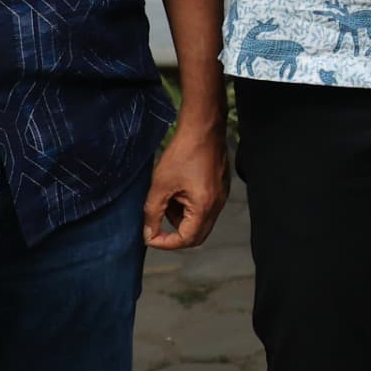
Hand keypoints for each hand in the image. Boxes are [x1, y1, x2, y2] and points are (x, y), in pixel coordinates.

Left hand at [144, 113, 229, 249]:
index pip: (186, 239)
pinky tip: (177, 190)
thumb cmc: (183, 153)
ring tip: (167, 198)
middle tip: (156, 224)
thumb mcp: (160, 185)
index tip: (150, 236)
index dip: (165, 242)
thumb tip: (148, 233)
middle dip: (174, 234)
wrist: (203, 128)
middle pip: (196, 235)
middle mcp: (217, 205)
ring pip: (200, 222)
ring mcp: (221, 197)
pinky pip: (205, 208)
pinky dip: (189, 207)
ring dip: (181, 218)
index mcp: (204, 206)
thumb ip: (152, 213)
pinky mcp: (220, 188)